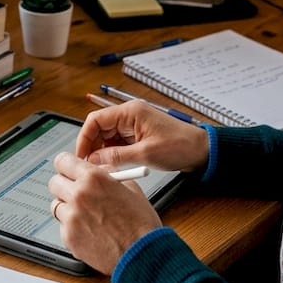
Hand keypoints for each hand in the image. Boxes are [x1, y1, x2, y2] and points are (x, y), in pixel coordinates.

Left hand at [48, 152, 161, 273]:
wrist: (141, 254)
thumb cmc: (140, 224)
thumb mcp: (131, 188)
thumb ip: (109, 174)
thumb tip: (97, 169)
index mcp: (94, 178)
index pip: (63, 161)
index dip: (66, 166)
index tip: (68, 171)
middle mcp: (79, 195)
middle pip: (54, 182)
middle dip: (64, 186)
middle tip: (74, 192)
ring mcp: (71, 217)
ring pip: (56, 205)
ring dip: (68, 208)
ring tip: (88, 216)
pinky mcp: (68, 237)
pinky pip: (63, 226)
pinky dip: (73, 228)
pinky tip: (91, 231)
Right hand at [77, 100, 208, 172]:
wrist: (201, 151)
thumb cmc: (180, 146)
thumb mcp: (144, 154)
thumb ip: (116, 157)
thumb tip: (94, 161)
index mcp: (130, 112)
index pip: (95, 120)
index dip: (84, 138)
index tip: (81, 156)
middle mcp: (129, 115)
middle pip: (99, 128)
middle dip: (92, 147)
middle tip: (89, 166)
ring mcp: (133, 125)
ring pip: (107, 137)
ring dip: (103, 153)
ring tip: (103, 169)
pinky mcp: (137, 135)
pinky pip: (117, 144)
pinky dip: (113, 155)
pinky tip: (113, 167)